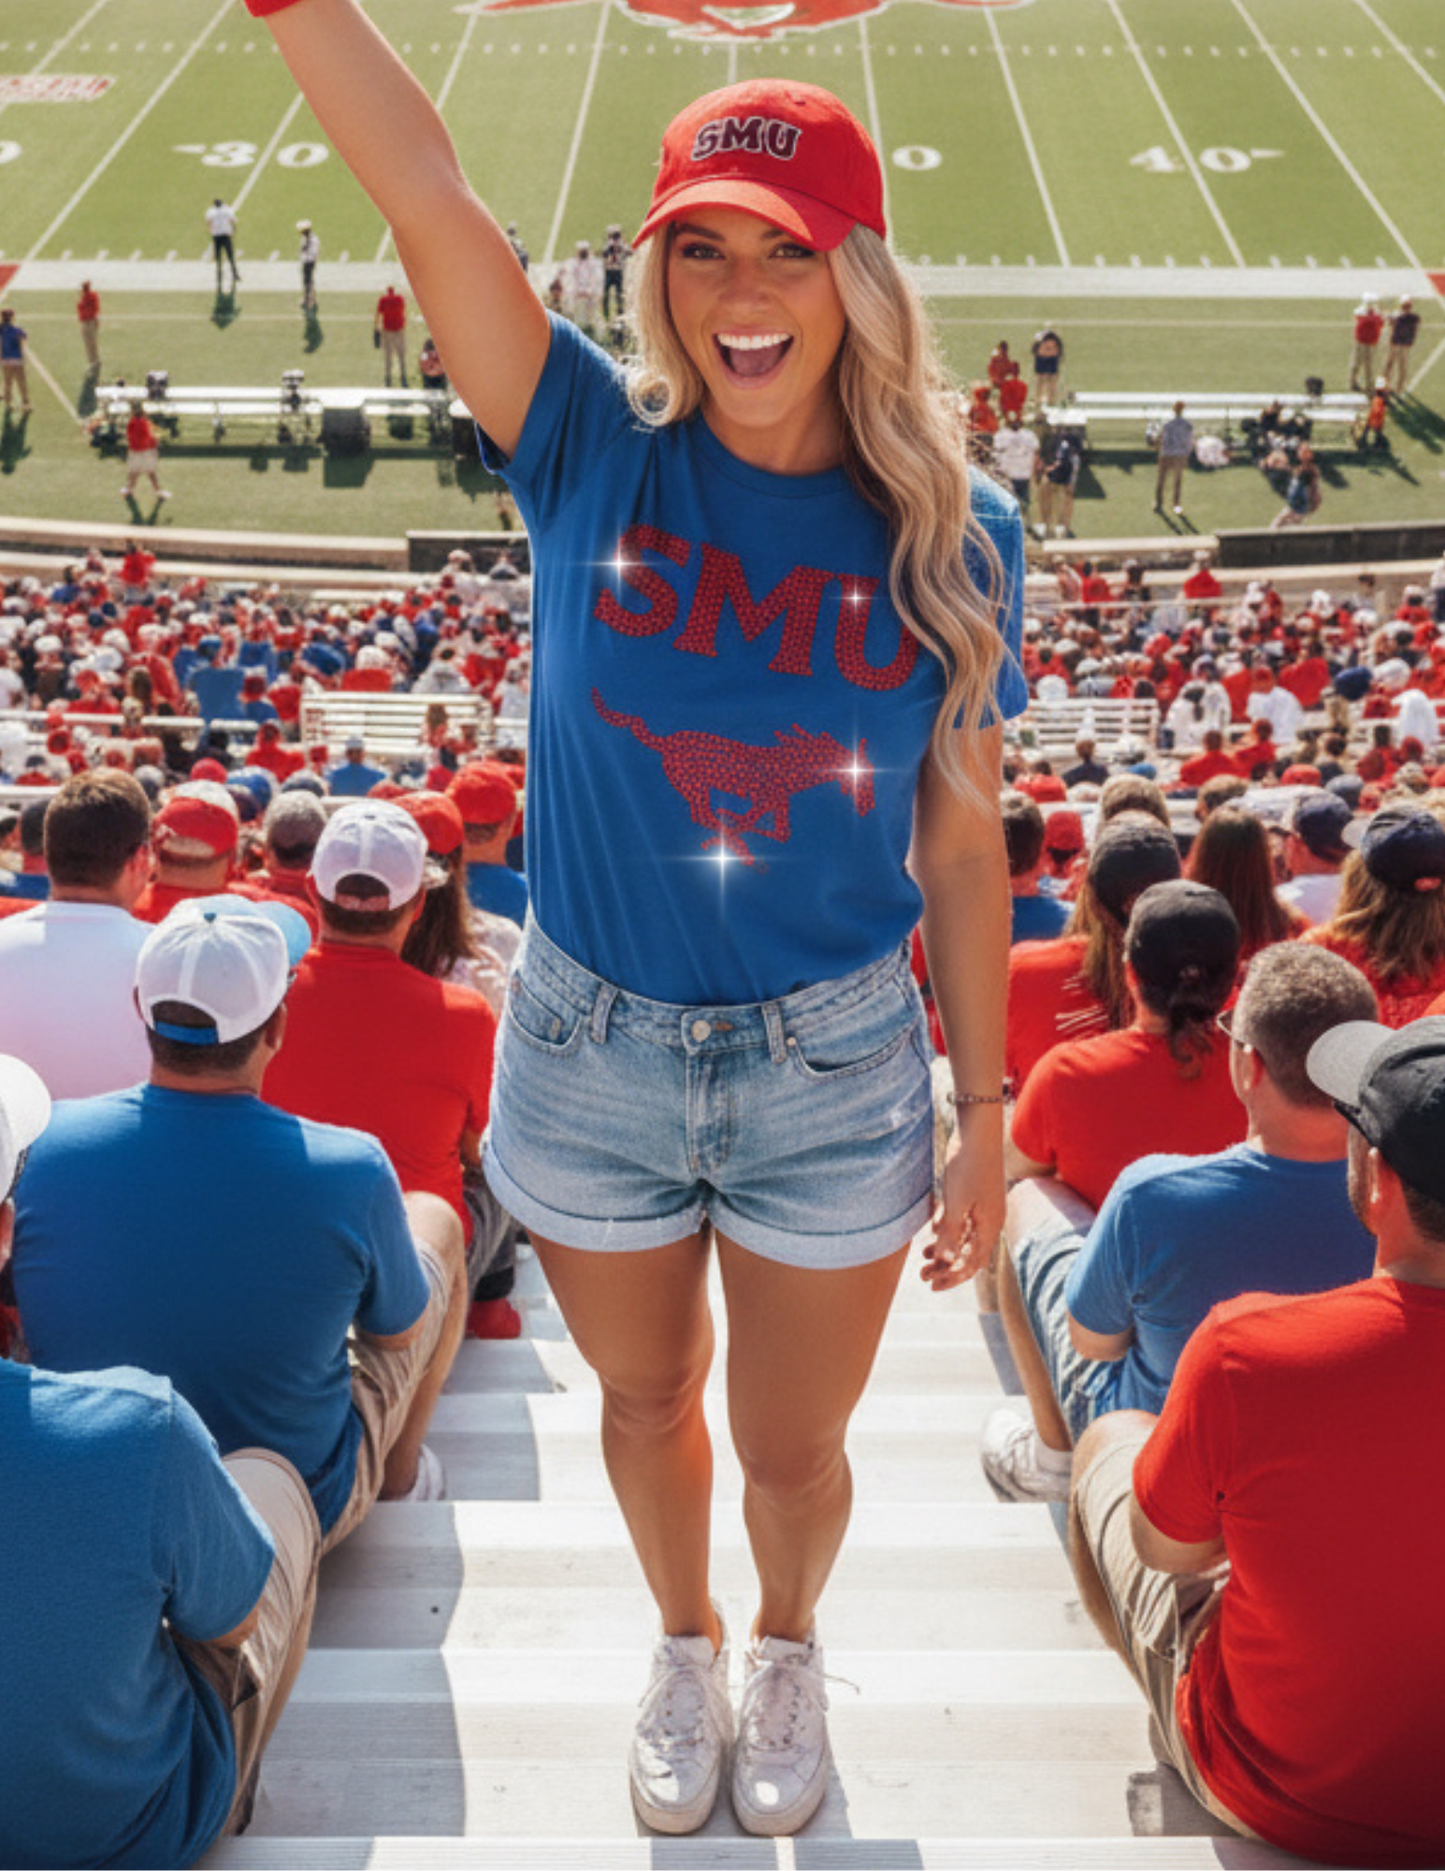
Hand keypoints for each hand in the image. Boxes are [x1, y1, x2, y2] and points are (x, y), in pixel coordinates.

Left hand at [919, 1114, 1004, 1291]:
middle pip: (969, 1253)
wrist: (976, 1132)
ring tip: (924, 1257)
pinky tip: (933, 1230)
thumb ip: (952, 1233)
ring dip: (945, 1249)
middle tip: (923, 1276)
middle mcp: (990, 1220)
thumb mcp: (957, 1202)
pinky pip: (962, 1220)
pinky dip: (947, 1229)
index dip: (953, 1277)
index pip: (973, 1262)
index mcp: (990, 1226)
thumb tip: (947, 1263)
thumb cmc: (968, 1166)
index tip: (932, 1285)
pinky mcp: (973, 1195)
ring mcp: (983, 1208)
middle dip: (946, 1267)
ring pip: (964, 1237)